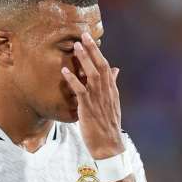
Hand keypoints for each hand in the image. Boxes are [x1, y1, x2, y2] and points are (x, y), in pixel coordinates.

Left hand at [61, 32, 123, 159]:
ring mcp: (98, 100)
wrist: (109, 146)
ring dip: (84, 60)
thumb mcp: (113, 103)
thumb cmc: (108, 126)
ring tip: (76, 47)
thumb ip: (112, 85)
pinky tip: (65, 71)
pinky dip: (73, 80)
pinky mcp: (88, 108)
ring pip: (92, 75)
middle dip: (92, 50)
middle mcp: (106, 93)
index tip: (90, 40)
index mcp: (112, 91)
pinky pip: (81, 91)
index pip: (106, 67)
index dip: (98, 52)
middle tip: (83, 35)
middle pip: (101, 66)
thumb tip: (116, 69)